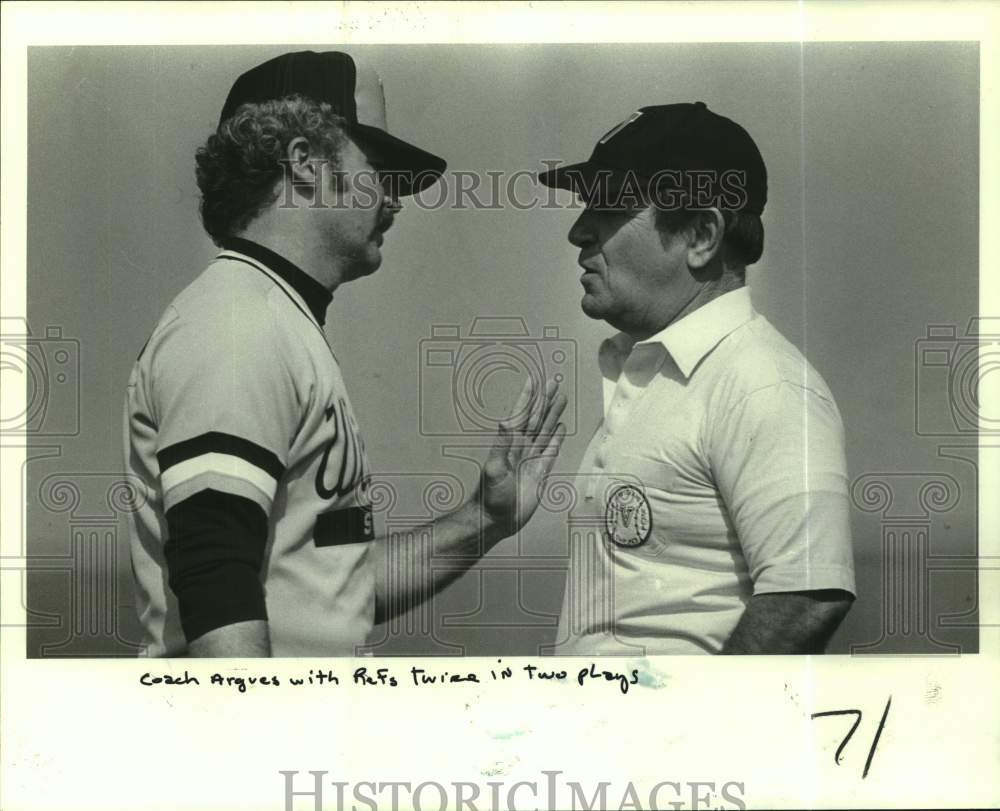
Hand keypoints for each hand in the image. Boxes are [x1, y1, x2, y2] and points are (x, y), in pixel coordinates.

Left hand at [478, 376, 566, 537]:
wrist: (497, 519)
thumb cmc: (490, 496)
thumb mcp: (493, 469)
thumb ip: (501, 445)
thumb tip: (505, 421)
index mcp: (510, 443)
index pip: (521, 414)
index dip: (528, 397)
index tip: (534, 379)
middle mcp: (522, 447)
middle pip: (537, 417)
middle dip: (545, 399)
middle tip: (554, 381)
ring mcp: (532, 458)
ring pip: (545, 430)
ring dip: (553, 414)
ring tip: (561, 397)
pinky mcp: (541, 472)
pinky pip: (551, 450)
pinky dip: (556, 438)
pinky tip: (560, 427)